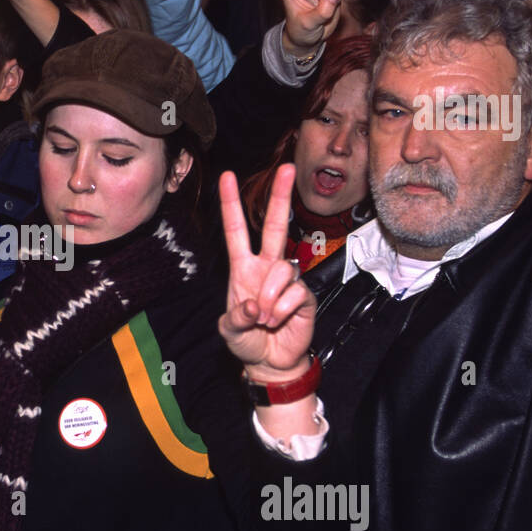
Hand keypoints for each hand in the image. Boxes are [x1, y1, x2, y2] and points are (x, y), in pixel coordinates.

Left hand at [217, 165, 315, 379]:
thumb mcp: (228, 331)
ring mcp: (287, 280)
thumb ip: (234, 318)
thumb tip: (253, 305)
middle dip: (281, 196)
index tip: (227, 177)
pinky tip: (279, 321)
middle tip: (288, 168)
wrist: (270, 362)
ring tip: (265, 318)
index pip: (236, 230)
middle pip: (276, 225)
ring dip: (270, 297)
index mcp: (243, 268)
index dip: (231, 204)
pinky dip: (281, 310)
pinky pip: (294, 293)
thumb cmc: (248, 341)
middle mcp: (266, 267)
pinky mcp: (304, 295)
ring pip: (282, 269)